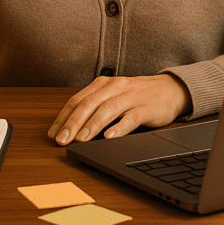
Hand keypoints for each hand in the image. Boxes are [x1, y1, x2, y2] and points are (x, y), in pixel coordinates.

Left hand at [47, 74, 190, 145]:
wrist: (170, 89)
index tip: (53, 133)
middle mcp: (114, 87)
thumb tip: (71, 128)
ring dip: (92, 125)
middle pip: (89, 104)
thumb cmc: (137, 96)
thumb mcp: (113, 96)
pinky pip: (131, 117)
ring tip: (81, 139)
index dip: (63, 117)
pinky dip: (119, 127)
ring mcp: (131, 97)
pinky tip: (110, 137)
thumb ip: (95, 107)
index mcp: (103, 84)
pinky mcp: (146, 108)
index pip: (78, 100)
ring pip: (107, 109)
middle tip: (62, 140)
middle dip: (73, 123)